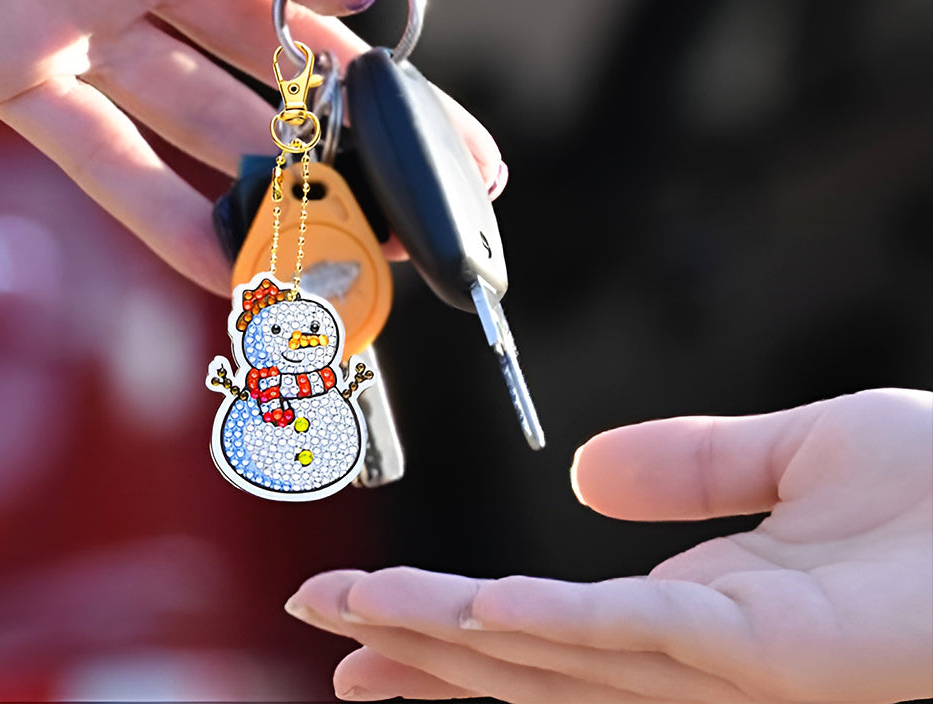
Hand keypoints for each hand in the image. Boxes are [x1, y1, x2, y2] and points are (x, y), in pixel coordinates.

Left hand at [0, 0, 504, 291]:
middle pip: (272, 46)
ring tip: (350, 230)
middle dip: (353, 108)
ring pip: (205, 117)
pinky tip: (229, 261)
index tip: (376, 24)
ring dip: (276, 177)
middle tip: (428, 163)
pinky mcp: (21, 82)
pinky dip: (165, 218)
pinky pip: (105, 163)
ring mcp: (88, 27)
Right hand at [288, 388, 932, 702]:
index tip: (372, 618)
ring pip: (556, 659)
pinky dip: (551, 628)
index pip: (545, 629)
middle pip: (526, 659)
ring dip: (449, 638)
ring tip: (352, 617)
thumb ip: (694, 462)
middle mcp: (693, 655)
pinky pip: (639, 641)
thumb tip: (583, 473)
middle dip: (416, 645)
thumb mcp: (798, 455)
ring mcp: (725, 662)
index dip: (449, 625)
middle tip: (320, 623)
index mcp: (696, 609)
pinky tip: (479, 611)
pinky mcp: (768, 649)